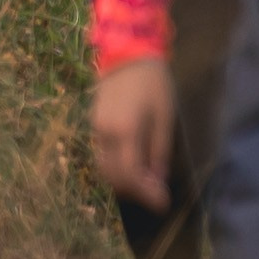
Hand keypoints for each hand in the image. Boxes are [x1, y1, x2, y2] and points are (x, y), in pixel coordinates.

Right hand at [92, 58, 174, 210]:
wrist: (127, 53)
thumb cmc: (153, 84)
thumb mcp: (164, 118)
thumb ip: (159, 152)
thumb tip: (158, 181)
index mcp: (126, 130)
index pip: (131, 174)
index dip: (146, 194)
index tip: (162, 205)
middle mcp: (105, 133)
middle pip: (114, 176)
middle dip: (135, 191)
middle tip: (156, 196)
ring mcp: (95, 128)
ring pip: (104, 168)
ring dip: (123, 182)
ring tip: (146, 184)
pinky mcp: (93, 124)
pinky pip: (101, 154)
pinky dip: (115, 167)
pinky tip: (132, 167)